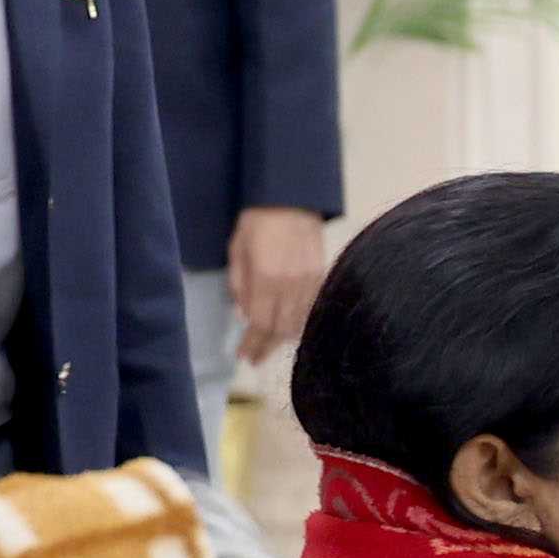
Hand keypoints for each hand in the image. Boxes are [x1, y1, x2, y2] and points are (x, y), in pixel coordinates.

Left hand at [228, 206, 333, 367]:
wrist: (292, 198)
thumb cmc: (257, 221)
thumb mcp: (237, 250)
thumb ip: (239, 285)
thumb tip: (243, 315)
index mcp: (265, 278)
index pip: (258, 323)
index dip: (251, 344)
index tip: (244, 356)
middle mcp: (290, 285)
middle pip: (279, 329)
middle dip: (266, 347)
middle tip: (255, 359)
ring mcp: (309, 281)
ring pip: (298, 323)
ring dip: (283, 338)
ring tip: (270, 345)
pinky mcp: (321, 276)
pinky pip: (312, 309)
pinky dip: (301, 323)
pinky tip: (291, 328)